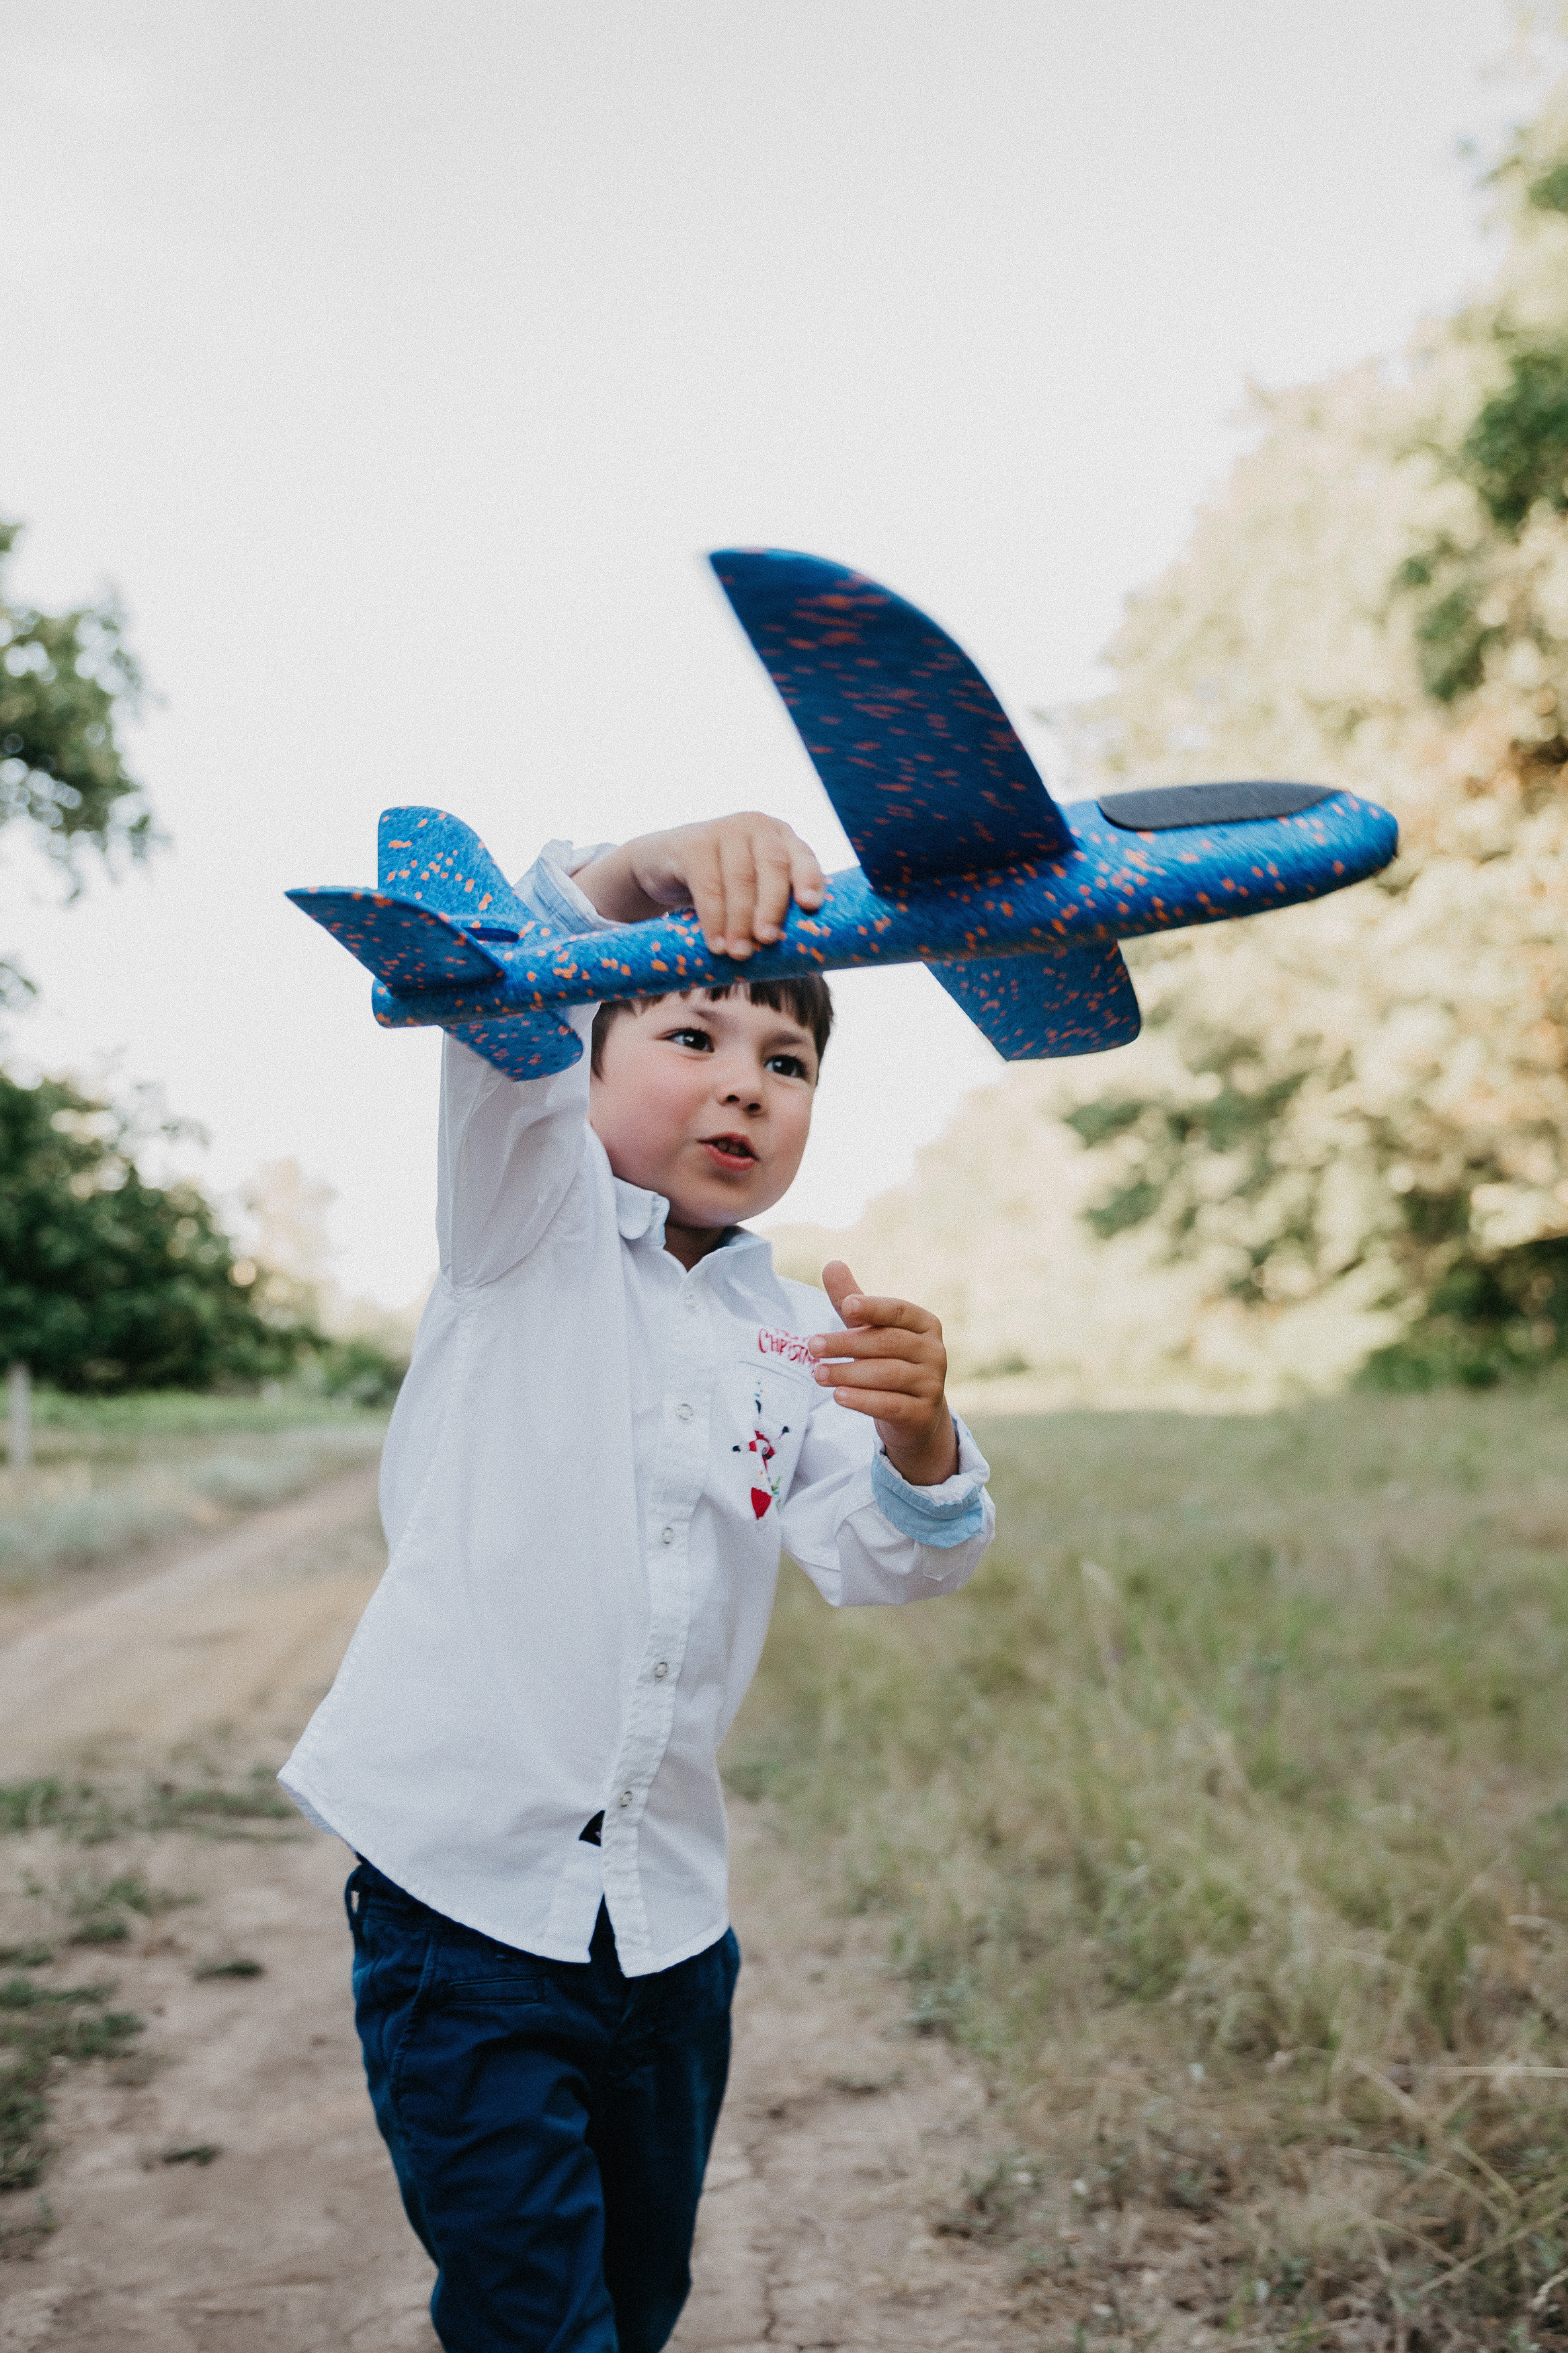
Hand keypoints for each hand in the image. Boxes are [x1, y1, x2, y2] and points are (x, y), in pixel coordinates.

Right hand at [575, 815, 824, 958]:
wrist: (664, 865)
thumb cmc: (722, 885)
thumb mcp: (752, 889)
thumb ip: (775, 907)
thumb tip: (805, 960)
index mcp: (782, 838)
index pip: (803, 856)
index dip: (809, 879)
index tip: (810, 907)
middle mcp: (757, 826)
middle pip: (773, 866)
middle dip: (773, 906)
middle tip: (767, 941)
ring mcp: (725, 829)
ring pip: (740, 879)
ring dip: (740, 921)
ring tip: (738, 953)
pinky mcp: (693, 843)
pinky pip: (707, 885)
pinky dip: (713, 918)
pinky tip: (716, 943)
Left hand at [808, 1260, 959, 1486]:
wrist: (916, 1416)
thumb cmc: (889, 1362)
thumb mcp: (872, 1331)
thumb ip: (852, 1302)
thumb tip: (832, 1264)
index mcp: (925, 1325)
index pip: (899, 1311)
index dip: (874, 1307)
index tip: (847, 1306)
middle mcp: (935, 1352)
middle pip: (887, 1343)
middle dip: (847, 1344)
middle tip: (813, 1346)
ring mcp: (932, 1384)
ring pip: (887, 1375)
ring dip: (848, 1373)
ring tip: (818, 1373)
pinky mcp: (923, 1414)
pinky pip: (890, 1404)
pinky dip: (862, 1400)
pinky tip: (838, 1396)